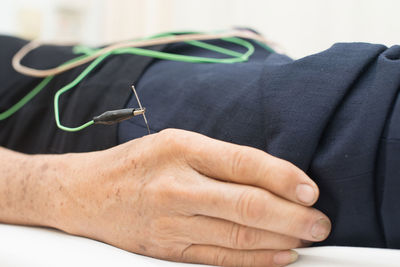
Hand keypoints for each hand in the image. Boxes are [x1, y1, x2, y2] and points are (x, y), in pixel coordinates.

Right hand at [51, 129, 330, 266]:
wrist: (86, 193)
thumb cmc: (135, 163)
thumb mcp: (176, 143)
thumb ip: (220, 159)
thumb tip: (270, 177)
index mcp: (180, 150)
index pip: (243, 164)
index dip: (283, 178)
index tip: (310, 190)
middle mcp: (176, 187)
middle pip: (246, 206)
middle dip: (292, 217)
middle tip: (320, 223)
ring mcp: (171, 222)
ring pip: (237, 238)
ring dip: (279, 241)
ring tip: (306, 239)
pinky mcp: (167, 249)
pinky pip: (217, 259)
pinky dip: (253, 261)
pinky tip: (277, 257)